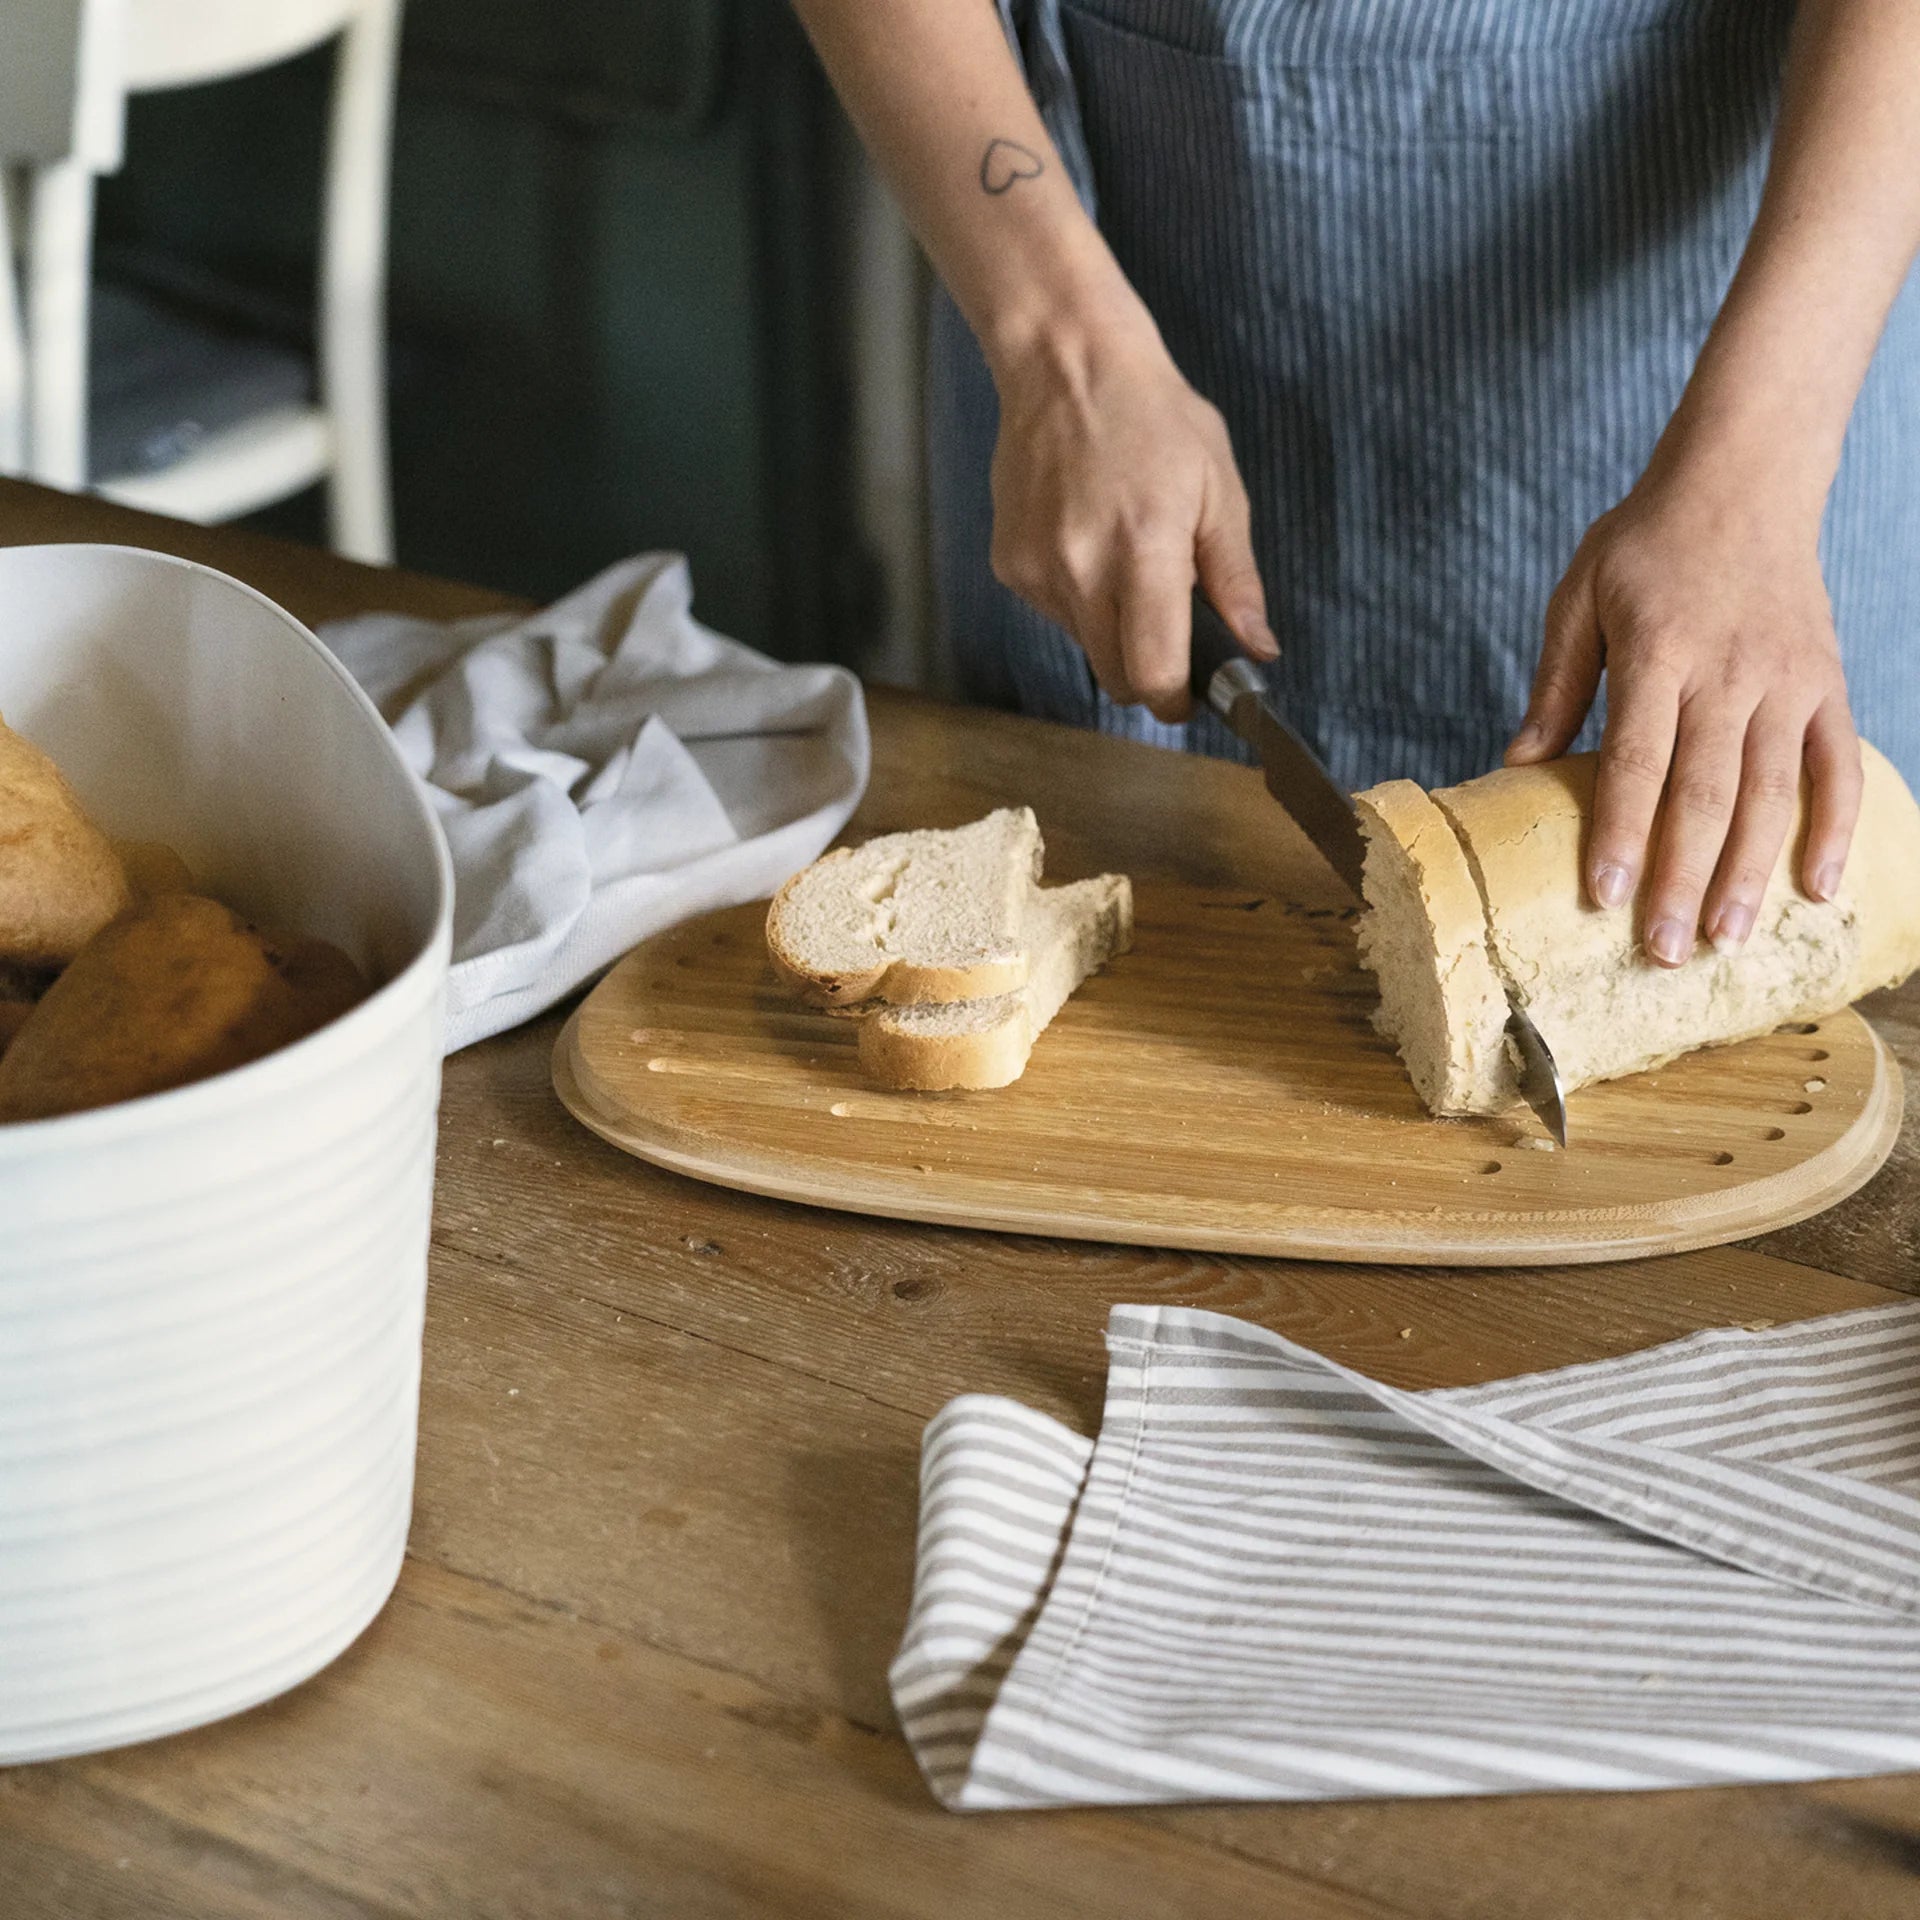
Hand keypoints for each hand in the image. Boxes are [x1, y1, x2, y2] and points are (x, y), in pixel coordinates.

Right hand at [985, 317, 1274, 720]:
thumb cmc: (1153, 417)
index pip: (1152, 673)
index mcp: (1145, 550)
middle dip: (1146, 671)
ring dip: (1112, 627)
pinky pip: (1055, 612)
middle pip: (1115, 677)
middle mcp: (1082, 568)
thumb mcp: (1219, 489)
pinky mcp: (1010, 566)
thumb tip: (1257, 648)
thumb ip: (1236, 578)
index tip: (1188, 695)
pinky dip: (1079, 597)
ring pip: (1084, 645)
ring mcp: (1038, 570)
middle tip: (1167, 631)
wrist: (1067, 365)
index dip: (1175, 699)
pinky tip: (1087, 540)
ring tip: (1123, 554)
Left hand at [1505, 463, 1861, 965]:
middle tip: (1664, 953)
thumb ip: (1554, 686)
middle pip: (1705, 795)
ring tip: (1726, 940)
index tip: (1604, 898)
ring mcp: (1785, 682)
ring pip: (1771, 793)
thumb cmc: (1647, 544)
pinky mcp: (1825, 683)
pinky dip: (1834, 828)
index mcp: (1657, 654)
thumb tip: (1515, 769)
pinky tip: (1816, 888)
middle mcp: (1727, 673)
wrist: (1746, 478)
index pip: (1636, 762)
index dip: (1619, 834)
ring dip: (1750, 872)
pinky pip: (1837, 766)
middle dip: (1683, 880)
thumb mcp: (1578, 598)